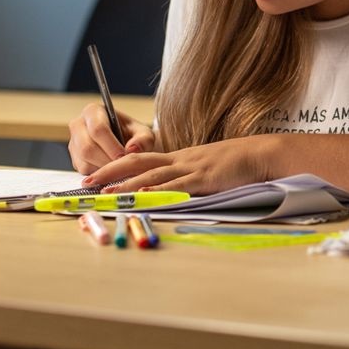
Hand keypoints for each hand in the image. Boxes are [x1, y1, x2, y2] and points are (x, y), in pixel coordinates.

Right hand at [67, 103, 160, 174]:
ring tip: (119, 168)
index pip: (98, 129)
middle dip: (107, 159)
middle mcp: (78, 125)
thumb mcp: (144, 133)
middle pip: (87, 147)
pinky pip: (83, 170)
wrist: (127, 143)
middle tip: (122, 166)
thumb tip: (132, 149)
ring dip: (103, 169)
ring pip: (84, 161)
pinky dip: (99, 174)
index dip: (111, 145)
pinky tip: (111, 170)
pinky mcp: (74, 158)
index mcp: (93, 111)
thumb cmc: (134, 135)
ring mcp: (73, 142)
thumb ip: (144, 139)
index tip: (124, 156)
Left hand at [80, 135, 276, 194]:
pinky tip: (144, 194)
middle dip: (110, 172)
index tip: (96, 175)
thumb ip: (188, 176)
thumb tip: (170, 190)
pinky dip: (159, 189)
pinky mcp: (205, 179)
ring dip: (127, 184)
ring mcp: (192, 168)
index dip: (116, 166)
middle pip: (138, 163)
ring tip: (106, 192)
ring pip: (153, 175)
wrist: (261, 154)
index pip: (141, 159)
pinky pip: (177, 185)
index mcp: (180, 157)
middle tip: (87, 183)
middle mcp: (181, 160)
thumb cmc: (238, 163)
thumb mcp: (207, 166)